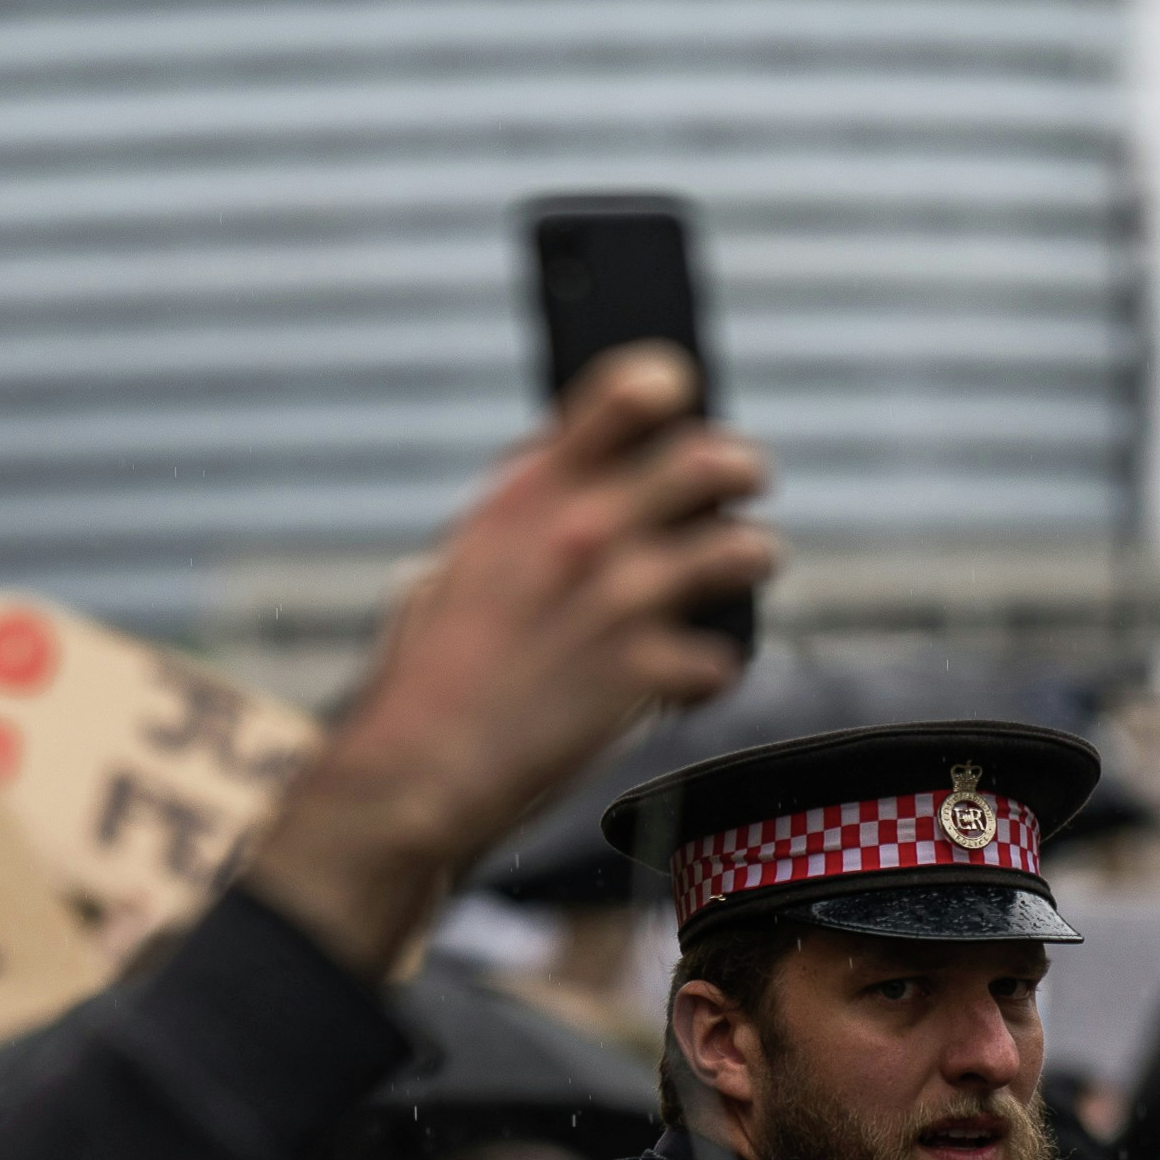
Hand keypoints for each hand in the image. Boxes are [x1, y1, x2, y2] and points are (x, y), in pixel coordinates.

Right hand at [244, 347, 774, 972]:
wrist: (414, 770)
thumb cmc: (426, 675)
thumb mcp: (457, 561)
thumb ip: (518, 514)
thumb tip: (557, 472)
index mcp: (530, 491)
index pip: (632, 389)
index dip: (671, 390)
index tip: (678, 413)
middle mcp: (583, 530)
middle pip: (713, 458)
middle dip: (742, 472)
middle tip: (738, 495)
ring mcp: (620, 599)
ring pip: (744, 549)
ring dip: (746, 564)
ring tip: (728, 586)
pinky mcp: (643, 672)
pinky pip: (722, 658)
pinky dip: (708, 675)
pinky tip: (679, 686)